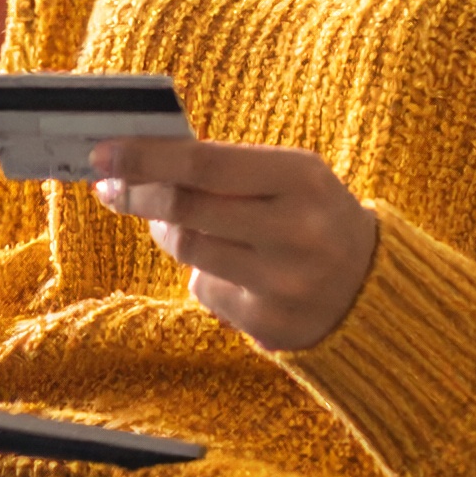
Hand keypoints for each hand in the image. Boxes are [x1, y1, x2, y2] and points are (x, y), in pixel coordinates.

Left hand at [90, 138, 379, 351]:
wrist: (371, 288)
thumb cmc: (313, 214)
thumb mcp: (289, 176)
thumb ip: (225, 167)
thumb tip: (141, 163)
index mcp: (301, 178)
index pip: (204, 164)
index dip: (146, 158)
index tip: (104, 153)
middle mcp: (295, 231)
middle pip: (186, 209)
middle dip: (138, 192)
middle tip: (111, 184)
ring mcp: (282, 282)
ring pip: (188, 250)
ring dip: (168, 230)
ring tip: (177, 220)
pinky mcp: (268, 323)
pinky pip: (204, 289)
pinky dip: (202, 272)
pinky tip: (231, 267)